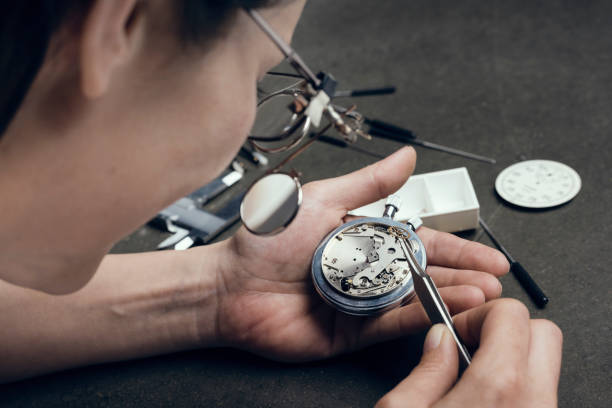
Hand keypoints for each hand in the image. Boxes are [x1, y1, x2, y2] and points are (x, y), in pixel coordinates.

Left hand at [215, 147, 508, 360]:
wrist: (231, 286)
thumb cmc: (268, 241)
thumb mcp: (323, 199)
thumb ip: (369, 184)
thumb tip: (407, 156)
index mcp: (365, 238)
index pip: (422, 242)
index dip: (458, 247)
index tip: (490, 255)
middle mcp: (368, 270)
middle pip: (426, 272)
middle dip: (464, 274)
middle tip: (496, 279)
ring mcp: (363, 302)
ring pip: (415, 300)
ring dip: (451, 296)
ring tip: (484, 294)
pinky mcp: (353, 332)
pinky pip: (391, 326)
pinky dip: (419, 319)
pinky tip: (446, 310)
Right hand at [376, 299, 562, 407]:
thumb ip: (425, 368)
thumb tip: (438, 340)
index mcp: (496, 387)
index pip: (510, 314)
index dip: (477, 313)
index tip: (455, 328)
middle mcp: (531, 401)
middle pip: (542, 331)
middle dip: (504, 327)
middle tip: (471, 343)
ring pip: (544, 361)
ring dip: (511, 354)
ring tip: (473, 372)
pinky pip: (539, 389)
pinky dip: (515, 380)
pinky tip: (480, 395)